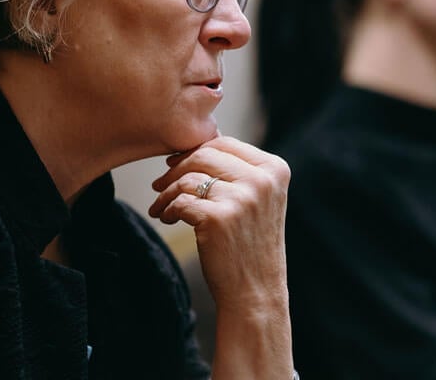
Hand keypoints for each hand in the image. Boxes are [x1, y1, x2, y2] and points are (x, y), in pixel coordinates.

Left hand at [147, 135, 290, 311]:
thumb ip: (238, 171)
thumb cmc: (250, 245)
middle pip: (204, 154)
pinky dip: (167, 209)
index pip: (225, 143)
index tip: (175, 165)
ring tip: (162, 207)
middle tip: (160, 185)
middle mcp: (262, 180)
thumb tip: (196, 145)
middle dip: (176, 168)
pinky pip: (181, 201)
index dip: (194, 151)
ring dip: (167, 193)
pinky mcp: (219, 218)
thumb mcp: (258, 200)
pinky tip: (167, 219)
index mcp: (275, 169)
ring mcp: (242, 198)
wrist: (255, 292)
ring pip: (188, 178)